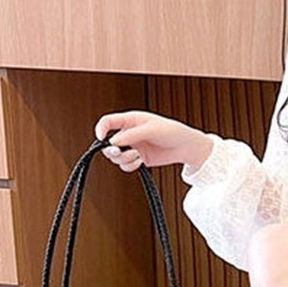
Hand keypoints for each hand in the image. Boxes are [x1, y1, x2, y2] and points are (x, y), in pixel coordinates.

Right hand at [94, 110, 213, 172]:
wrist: (186, 147)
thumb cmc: (172, 131)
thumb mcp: (151, 129)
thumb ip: (132, 135)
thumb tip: (113, 141)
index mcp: (130, 121)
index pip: (108, 122)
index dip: (101, 129)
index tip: (101, 138)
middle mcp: (129, 134)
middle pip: (108, 143)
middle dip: (111, 150)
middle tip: (119, 152)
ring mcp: (133, 147)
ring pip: (116, 157)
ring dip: (124, 158)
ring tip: (137, 156)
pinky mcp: (139, 159)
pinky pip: (126, 165)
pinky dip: (130, 166)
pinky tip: (140, 162)